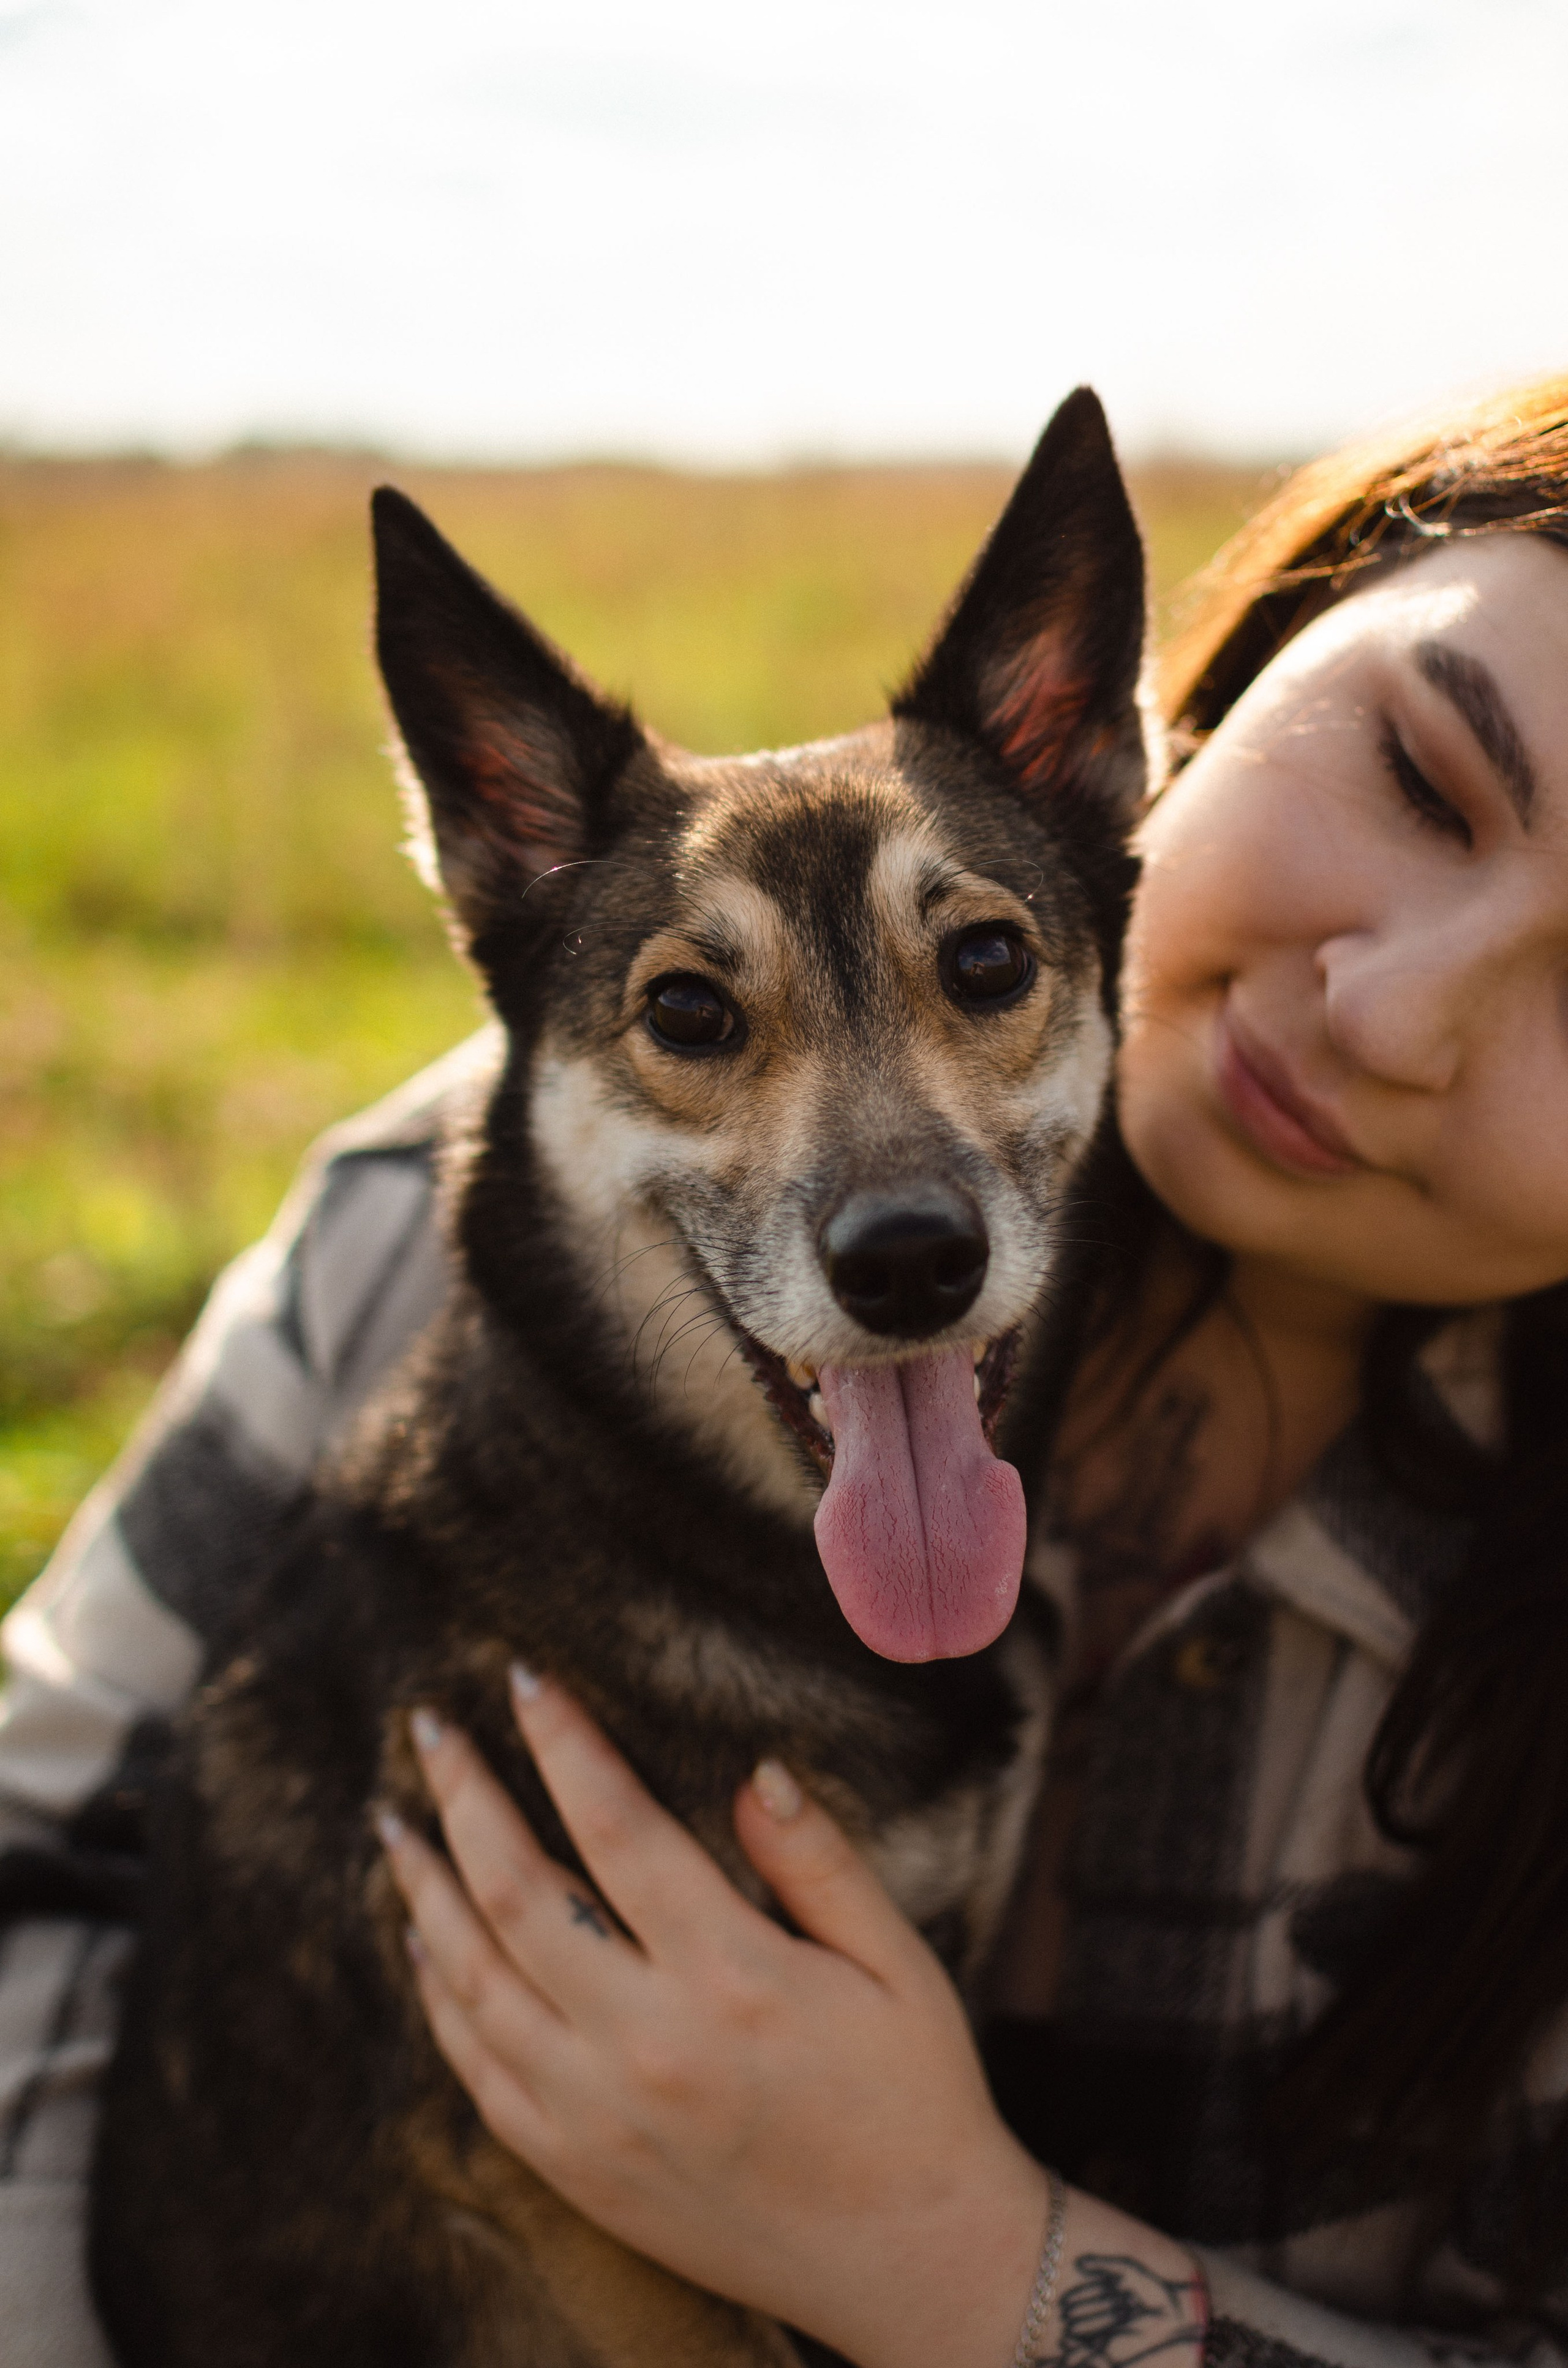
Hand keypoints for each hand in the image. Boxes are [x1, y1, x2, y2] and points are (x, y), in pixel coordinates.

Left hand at [377, 1668, 1048, 2367]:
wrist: (909, 2263)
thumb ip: (820, 1861)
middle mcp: (648, 2046)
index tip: (522, 1680)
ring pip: (474, 1981)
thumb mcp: (898, 1964)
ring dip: (426, 1891)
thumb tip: (752, 1771)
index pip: (617, 1826)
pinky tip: (425, 1944)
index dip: (563, 1744)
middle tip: (429, 1728)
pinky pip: (478, 2071)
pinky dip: (440, 1999)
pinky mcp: (577, 2172)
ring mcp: (598, 2117)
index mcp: (733, 1976)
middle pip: (517, 1891)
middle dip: (465, 1795)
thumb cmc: (915, 2097)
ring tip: (397, 1824)